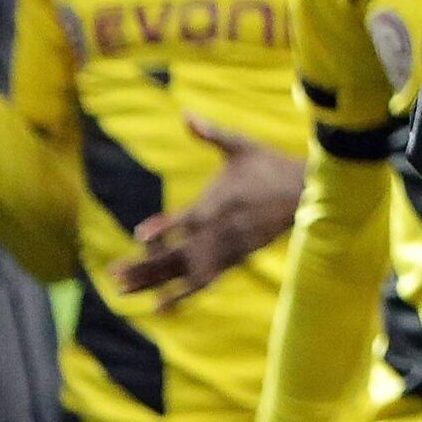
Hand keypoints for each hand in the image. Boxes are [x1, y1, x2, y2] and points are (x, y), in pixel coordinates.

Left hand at [112, 114, 304, 307]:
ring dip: (153, 281)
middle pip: (177, 254)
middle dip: (144, 267)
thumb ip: (211, 133)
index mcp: (218, 204)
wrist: (308, 193)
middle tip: (113, 275)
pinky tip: (161, 307)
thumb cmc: (272, 167)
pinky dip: (183, 295)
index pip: (186, 219)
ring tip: (122, 291)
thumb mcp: (242, 146)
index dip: (164, 227)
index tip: (141, 235)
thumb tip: (185, 113)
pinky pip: (205, 281)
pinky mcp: (236, 259)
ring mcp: (228, 249)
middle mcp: (220, 232)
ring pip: (185, 271)